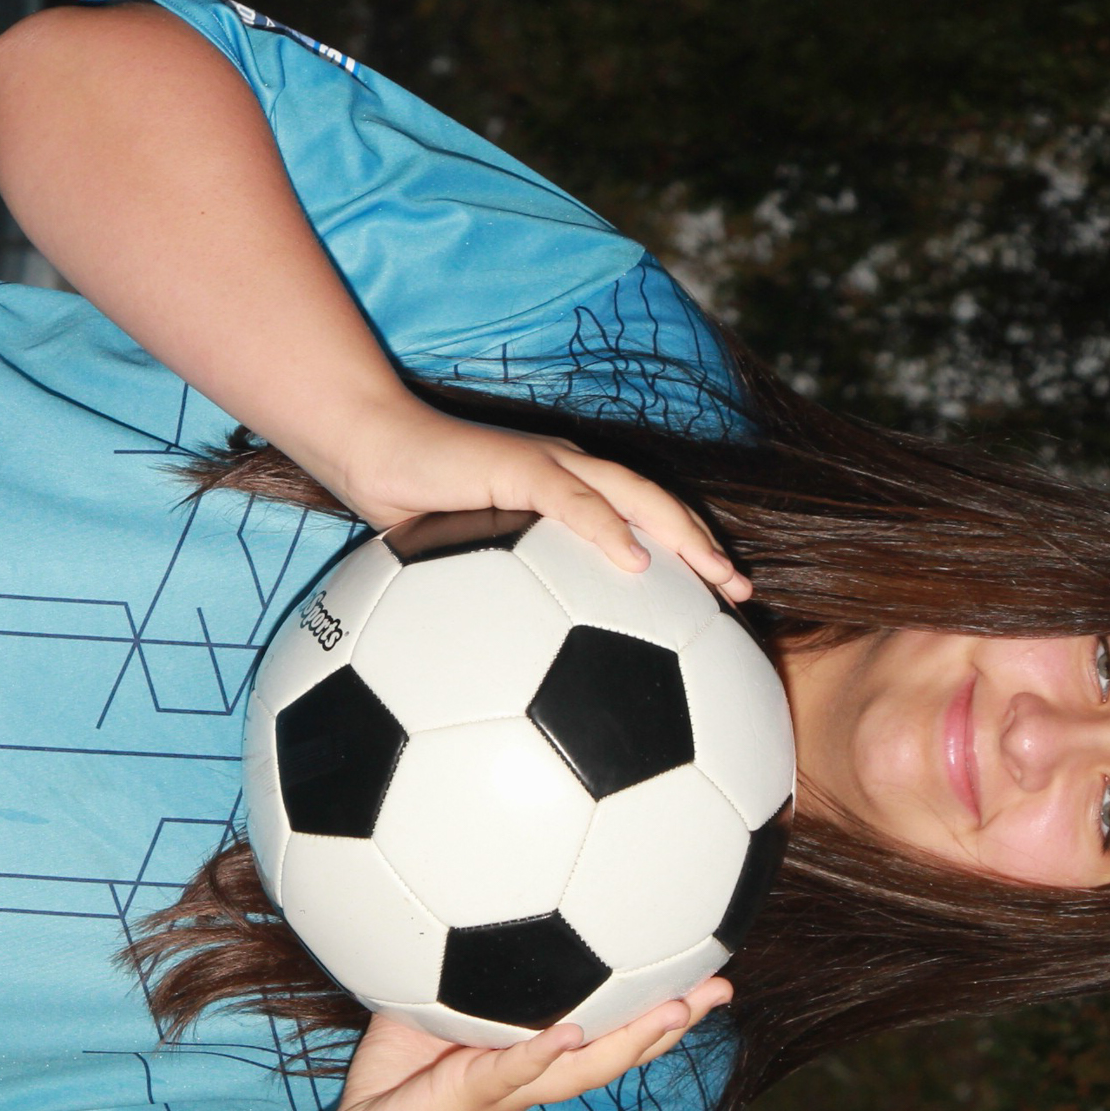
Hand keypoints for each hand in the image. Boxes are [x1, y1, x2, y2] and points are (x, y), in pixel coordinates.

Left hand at [304, 980, 735, 1110]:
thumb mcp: (422, 1010)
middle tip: (724, 987)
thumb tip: (456, 897)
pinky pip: (513, 1070)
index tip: (697, 966)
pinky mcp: (471, 1095)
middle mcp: (533, 1076)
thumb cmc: (389, 1086)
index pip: (605, 1027)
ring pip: (588, 1066)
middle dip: (675, 1020)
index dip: (652, 1002)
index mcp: (531, 1057)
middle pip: (620, 1048)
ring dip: (636, 1039)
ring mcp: (509, 1090)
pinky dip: (542, 1051)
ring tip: (681, 1009)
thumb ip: (449, 970)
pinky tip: (570, 1032)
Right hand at [313, 394, 752, 604]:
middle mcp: (568, 472)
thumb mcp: (463, 564)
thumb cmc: (408, 506)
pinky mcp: (518, 464)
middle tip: (742, 596)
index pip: (639, 521)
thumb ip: (497, 597)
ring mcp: (547, 463)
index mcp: (563, 493)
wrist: (367, 446)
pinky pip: (574, 500)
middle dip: (706, 549)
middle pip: (657, 505)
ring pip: (635, 494)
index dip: (684, 556)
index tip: (717, 606)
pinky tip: (637, 564)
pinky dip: (609, 530)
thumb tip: (510, 663)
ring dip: (682, 535)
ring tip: (716, 576)